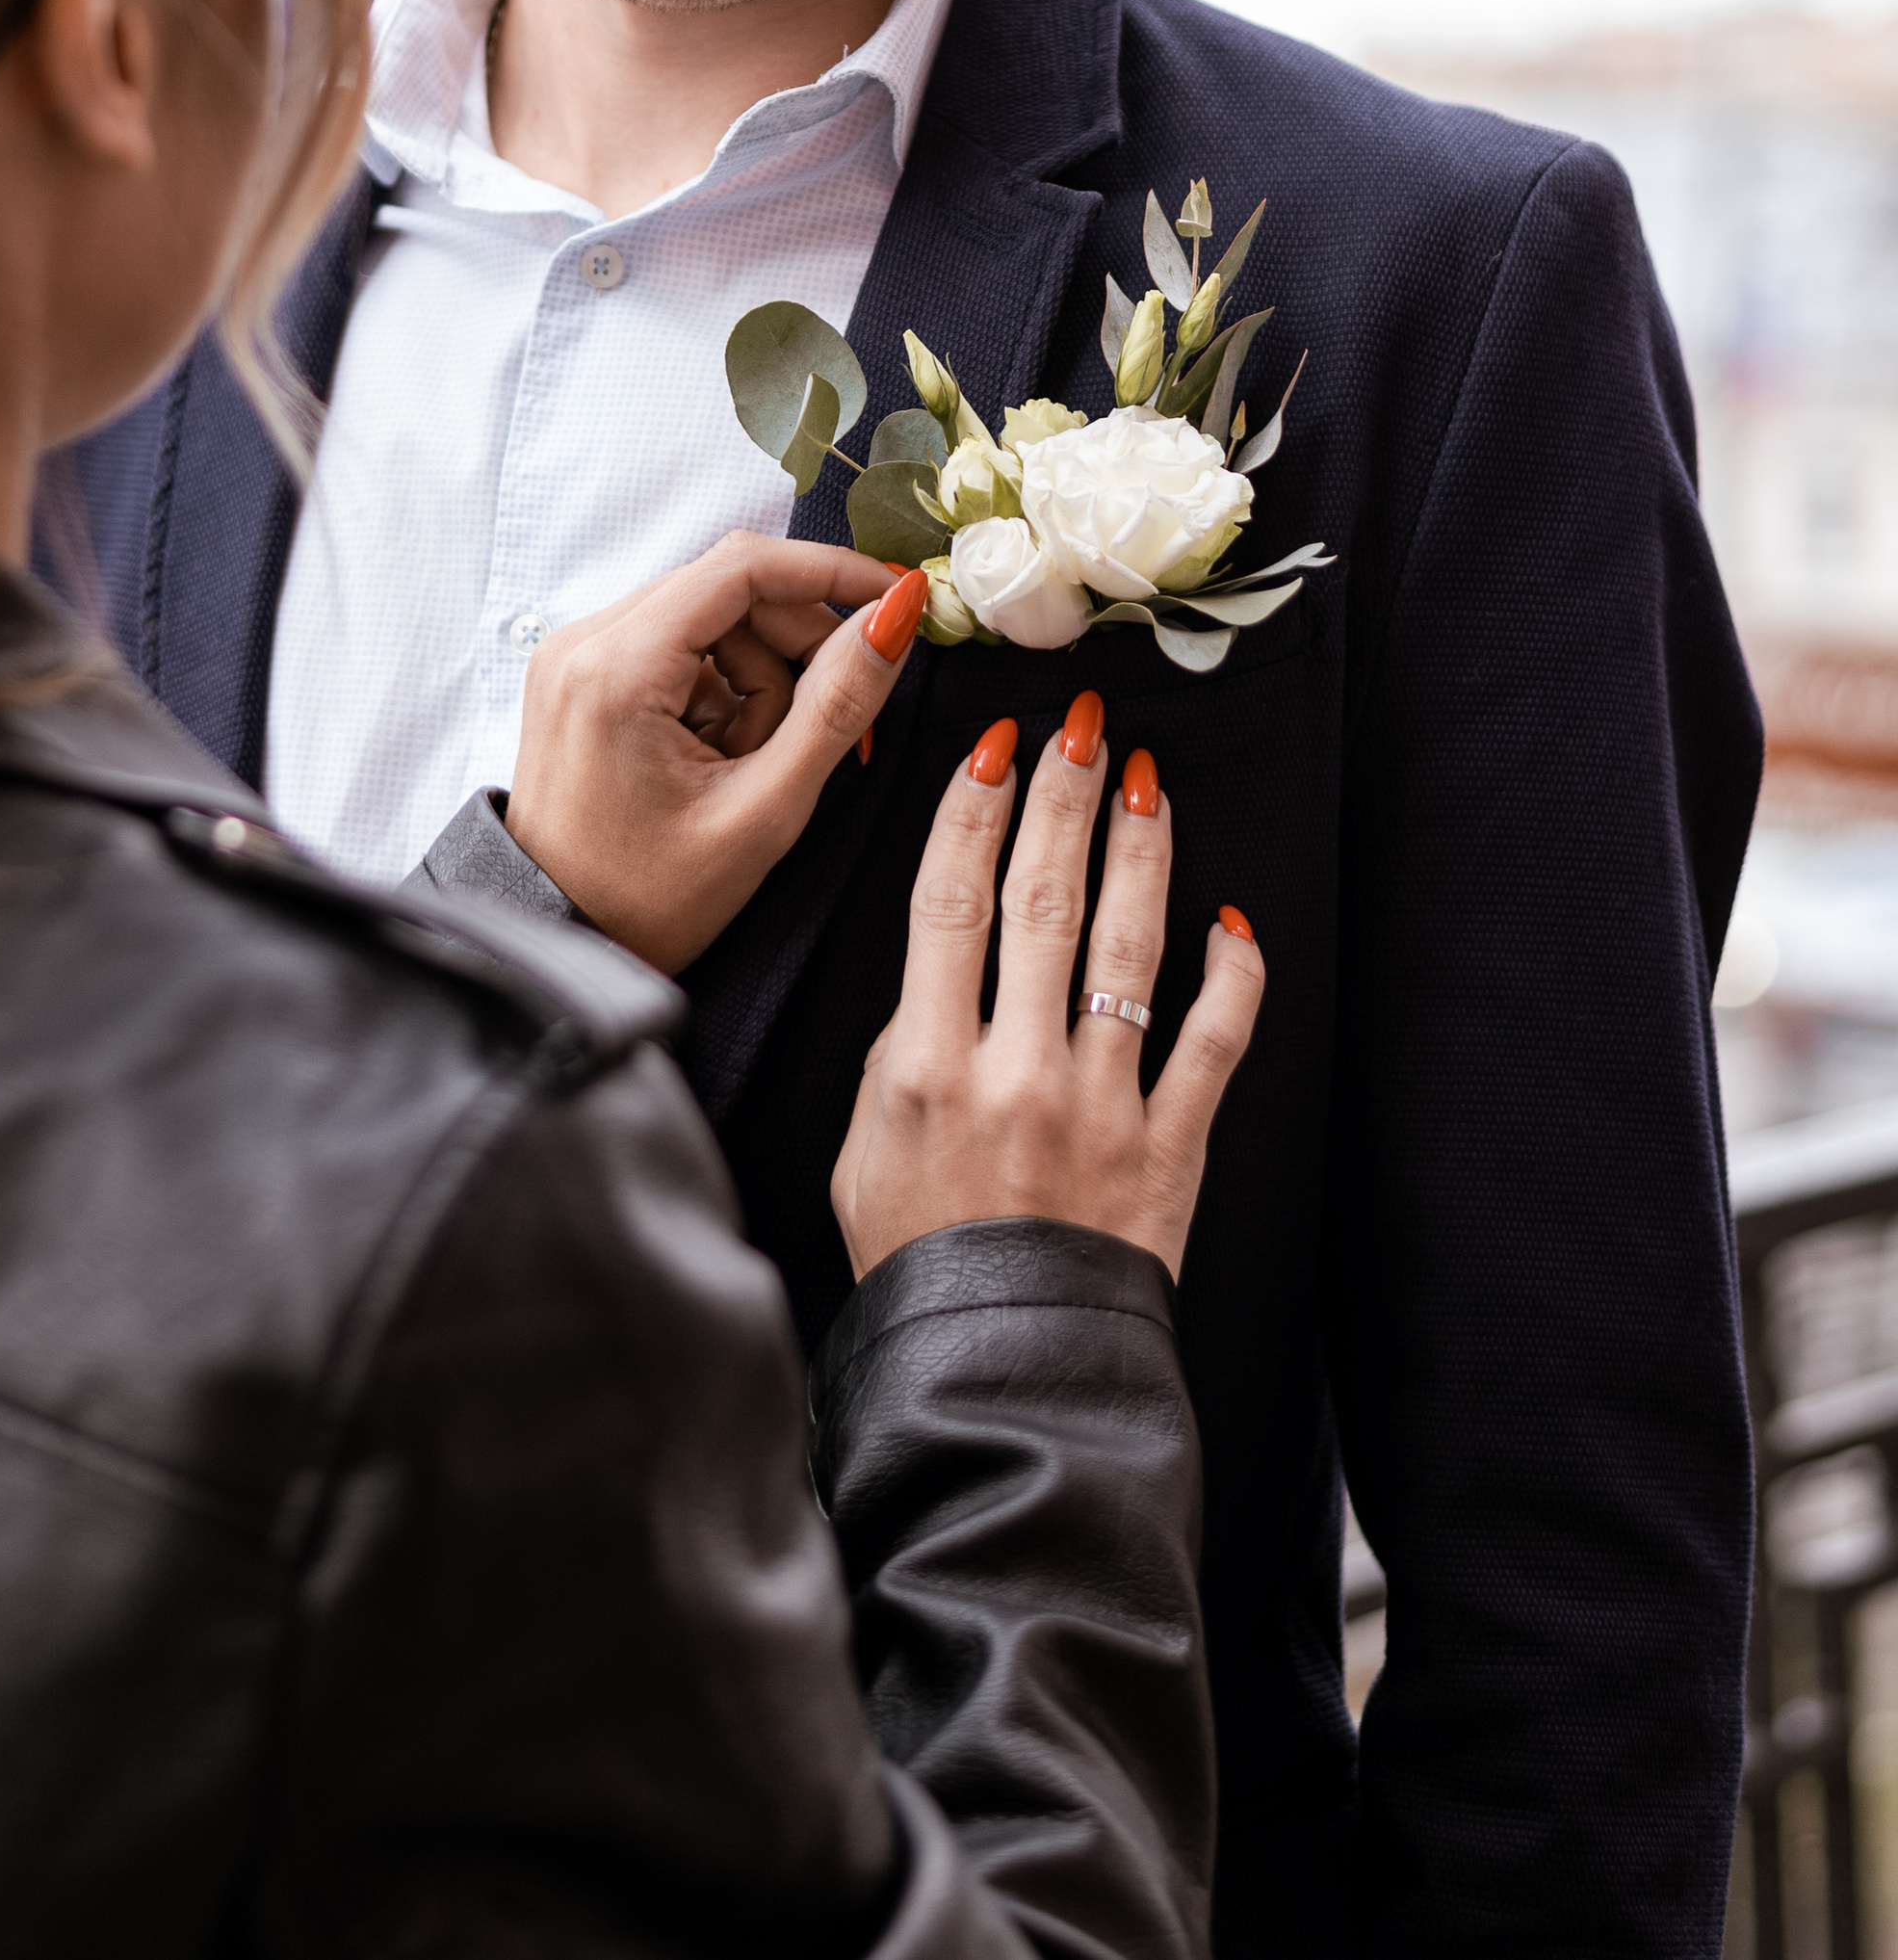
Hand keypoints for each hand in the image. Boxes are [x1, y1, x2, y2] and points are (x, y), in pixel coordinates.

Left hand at [506, 540, 925, 972]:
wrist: (567, 945)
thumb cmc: (649, 900)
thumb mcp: (763, 811)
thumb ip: (835, 707)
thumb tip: (894, 621)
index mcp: (616, 668)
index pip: (741, 567)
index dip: (830, 571)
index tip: (896, 595)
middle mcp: (582, 641)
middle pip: (727, 589)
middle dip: (792, 648)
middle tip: (821, 731)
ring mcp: (575, 655)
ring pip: (709, 618)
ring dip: (757, 678)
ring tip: (752, 764)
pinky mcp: (581, 676)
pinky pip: (677, 646)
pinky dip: (720, 689)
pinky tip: (721, 757)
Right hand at [832, 695, 1263, 1281]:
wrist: (997, 1375)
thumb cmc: (917, 1259)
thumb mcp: (864, 1147)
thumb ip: (900, 1050)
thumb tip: (941, 970)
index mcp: (922, 1063)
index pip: (948, 900)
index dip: (973, 810)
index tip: (995, 747)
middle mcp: (1012, 1070)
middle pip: (1039, 899)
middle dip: (1062, 800)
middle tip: (1082, 725)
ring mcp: (1098, 1105)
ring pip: (1128, 947)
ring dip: (1141, 852)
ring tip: (1147, 781)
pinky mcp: (1170, 1147)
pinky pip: (1215, 1040)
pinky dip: (1234, 972)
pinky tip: (1235, 916)